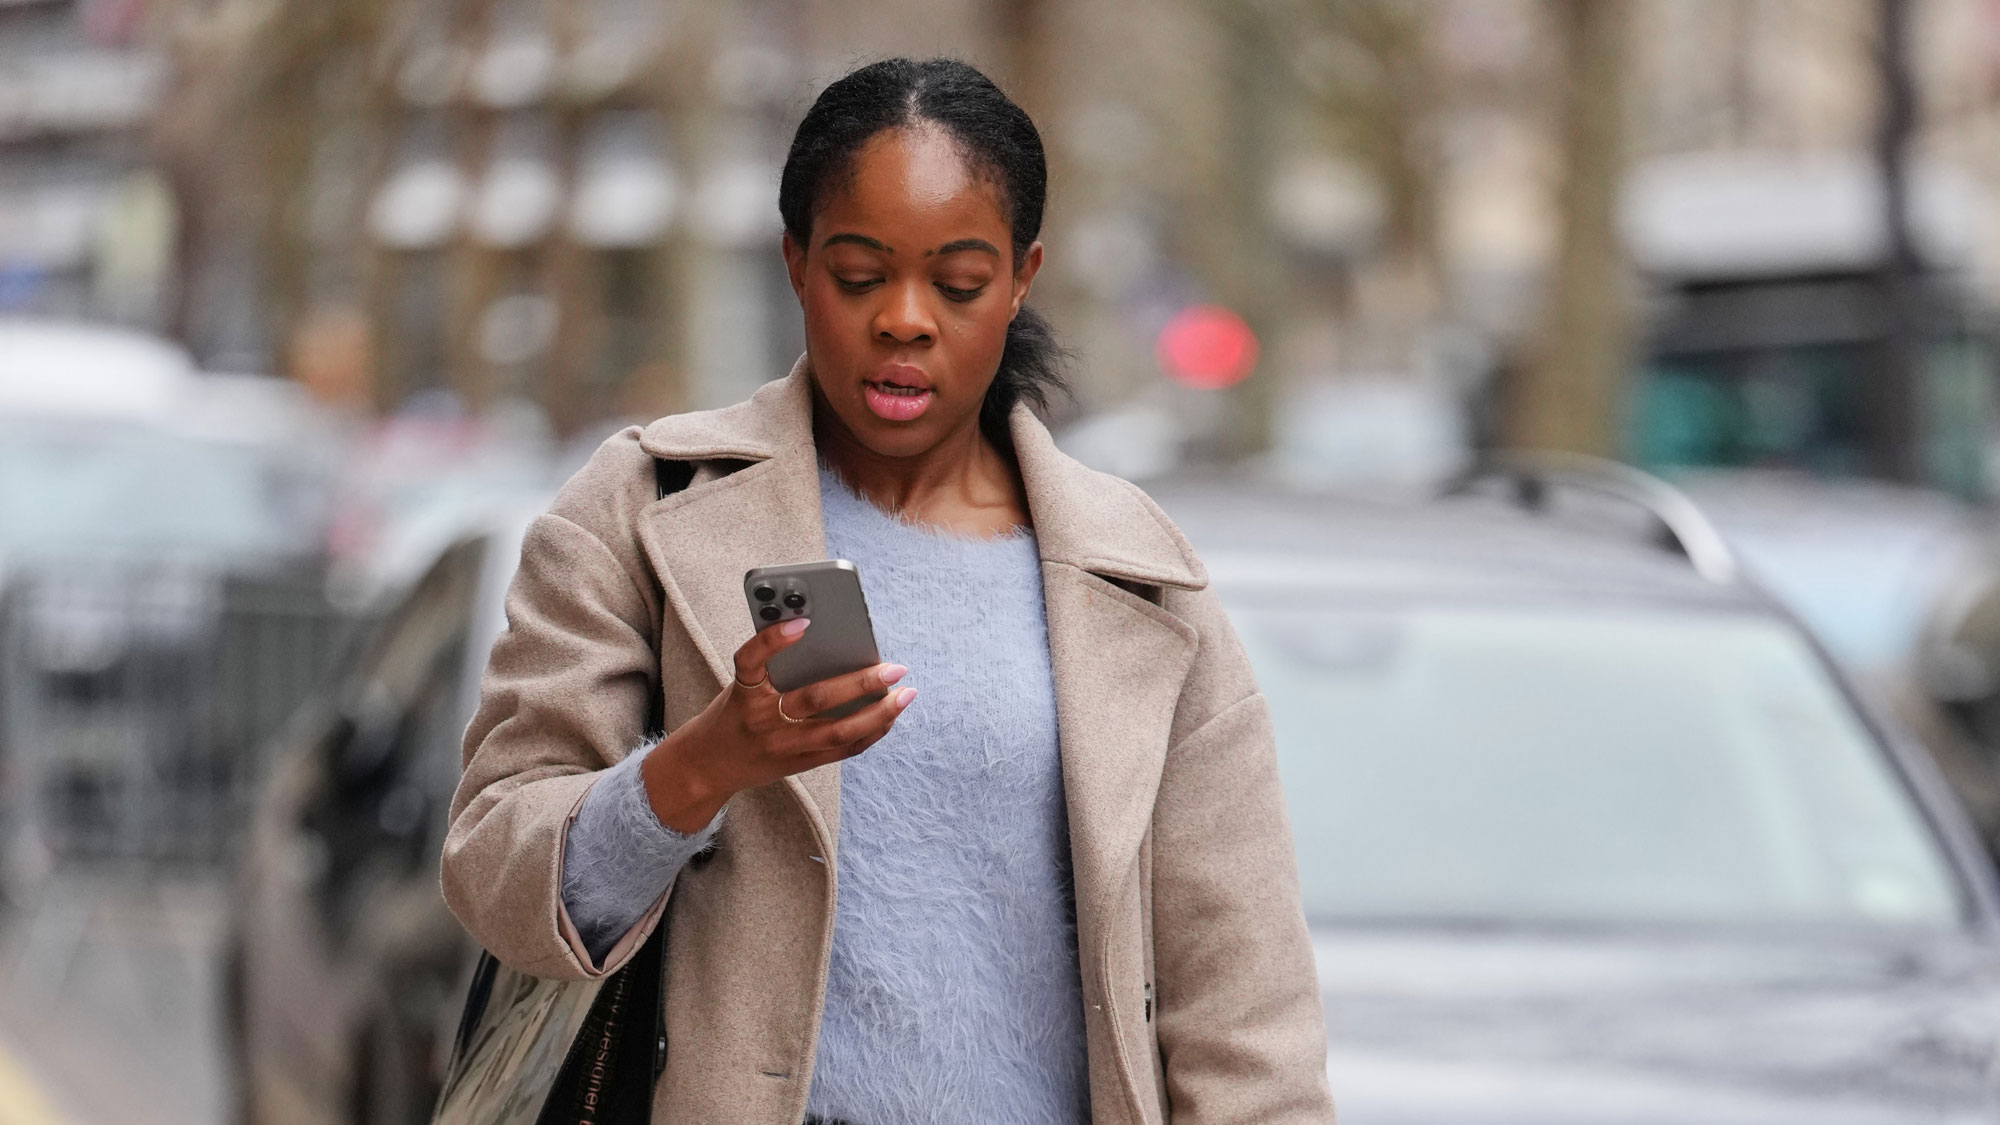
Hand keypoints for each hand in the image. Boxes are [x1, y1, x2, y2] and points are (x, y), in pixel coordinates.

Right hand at [640, 617, 913, 832]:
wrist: (707, 766)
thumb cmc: (732, 713)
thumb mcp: (741, 685)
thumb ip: (774, 666)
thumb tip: (824, 637)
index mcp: (743, 692)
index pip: (751, 659)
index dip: (774, 639)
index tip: (804, 621)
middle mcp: (763, 720)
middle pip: (814, 699)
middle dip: (860, 682)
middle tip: (894, 667)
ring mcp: (783, 746)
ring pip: (838, 732)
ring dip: (878, 713)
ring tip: (905, 695)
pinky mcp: (799, 764)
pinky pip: (842, 750)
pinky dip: (870, 732)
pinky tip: (889, 716)